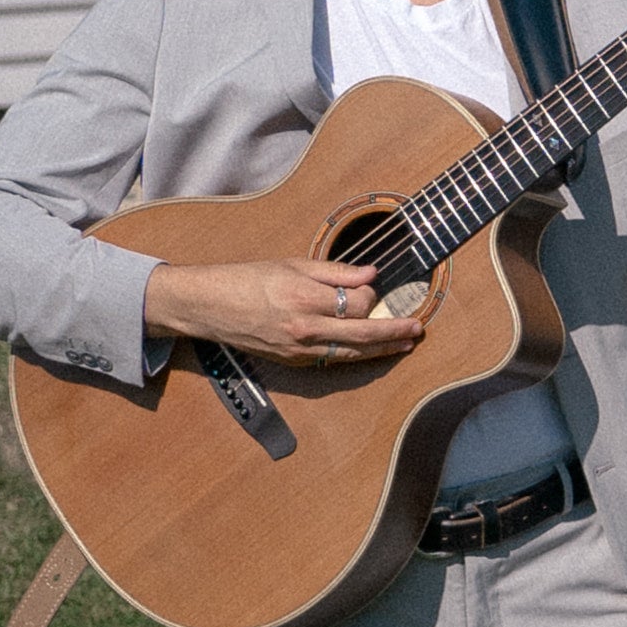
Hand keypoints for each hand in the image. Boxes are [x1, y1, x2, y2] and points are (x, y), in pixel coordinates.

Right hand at [143, 256, 406, 364]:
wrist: (208, 306)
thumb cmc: (247, 278)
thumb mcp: (291, 264)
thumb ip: (336, 271)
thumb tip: (372, 273)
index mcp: (304, 298)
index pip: (358, 303)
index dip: (372, 295)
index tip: (371, 286)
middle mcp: (304, 329)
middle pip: (362, 334)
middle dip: (394, 332)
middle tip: (418, 329)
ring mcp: (299, 350)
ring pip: (351, 353)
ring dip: (382, 349)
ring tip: (405, 344)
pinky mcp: (293, 362)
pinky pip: (332, 360)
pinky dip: (355, 354)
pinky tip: (370, 349)